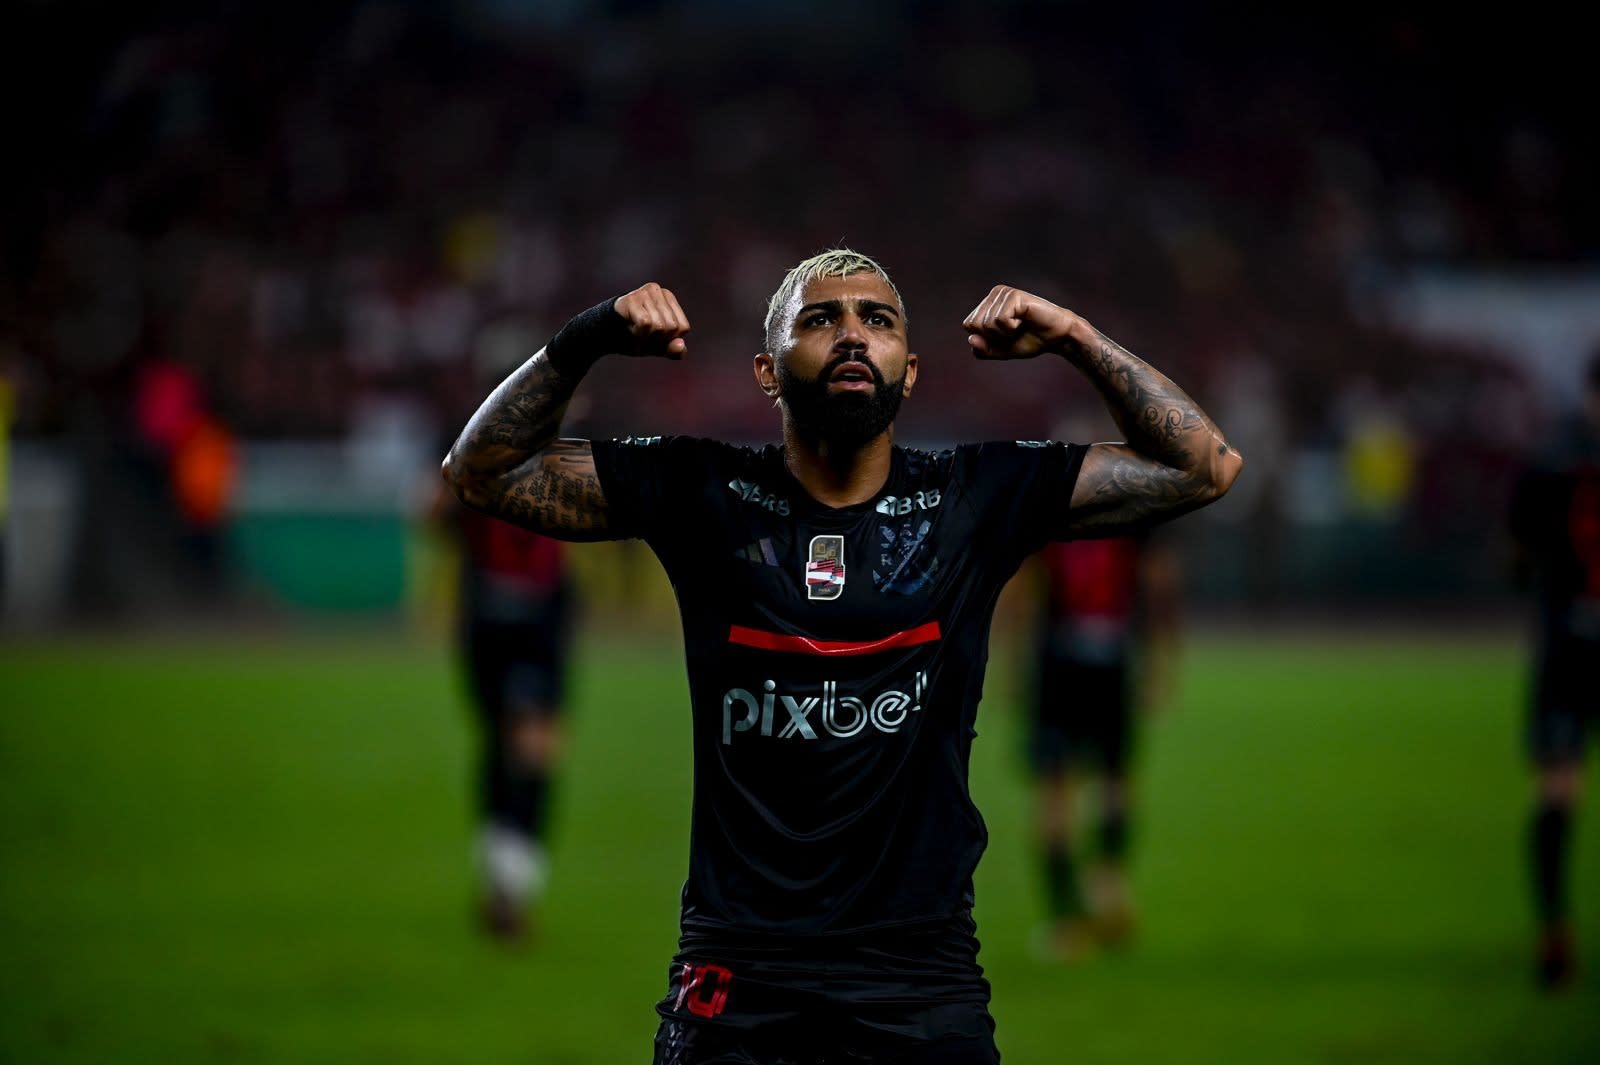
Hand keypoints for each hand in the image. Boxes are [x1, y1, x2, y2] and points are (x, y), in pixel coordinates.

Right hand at [614, 282, 690, 357]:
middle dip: (657, 338)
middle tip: (642, 333)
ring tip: (634, 329)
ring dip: (646, 336)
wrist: (604, 336)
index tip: (653, 335)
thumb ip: (674, 350)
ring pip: (660, 326)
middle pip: (672, 327)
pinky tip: (629, 327)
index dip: (668, 339)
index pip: (683, 328)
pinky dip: (639, 332)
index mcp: (669, 298)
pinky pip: (646, 323)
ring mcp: (645, 293)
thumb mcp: (658, 346)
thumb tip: (681, 345)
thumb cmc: (634, 337)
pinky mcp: (632, 299)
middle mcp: (658, 290)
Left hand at [962, 285, 1079, 359]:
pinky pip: (1000, 320)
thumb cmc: (1030, 340)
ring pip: (986, 324)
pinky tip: (1024, 321)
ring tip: (1020, 326)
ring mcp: (1004, 293)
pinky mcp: (1014, 295)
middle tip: (1013, 331)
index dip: (987, 338)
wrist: (1057, 337)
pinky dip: (1011, 328)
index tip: (1005, 335)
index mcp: (987, 304)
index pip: (968, 325)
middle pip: (974, 324)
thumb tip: (970, 339)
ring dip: (1005, 334)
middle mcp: (994, 294)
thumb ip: (983, 349)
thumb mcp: (1001, 350)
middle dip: (994, 336)